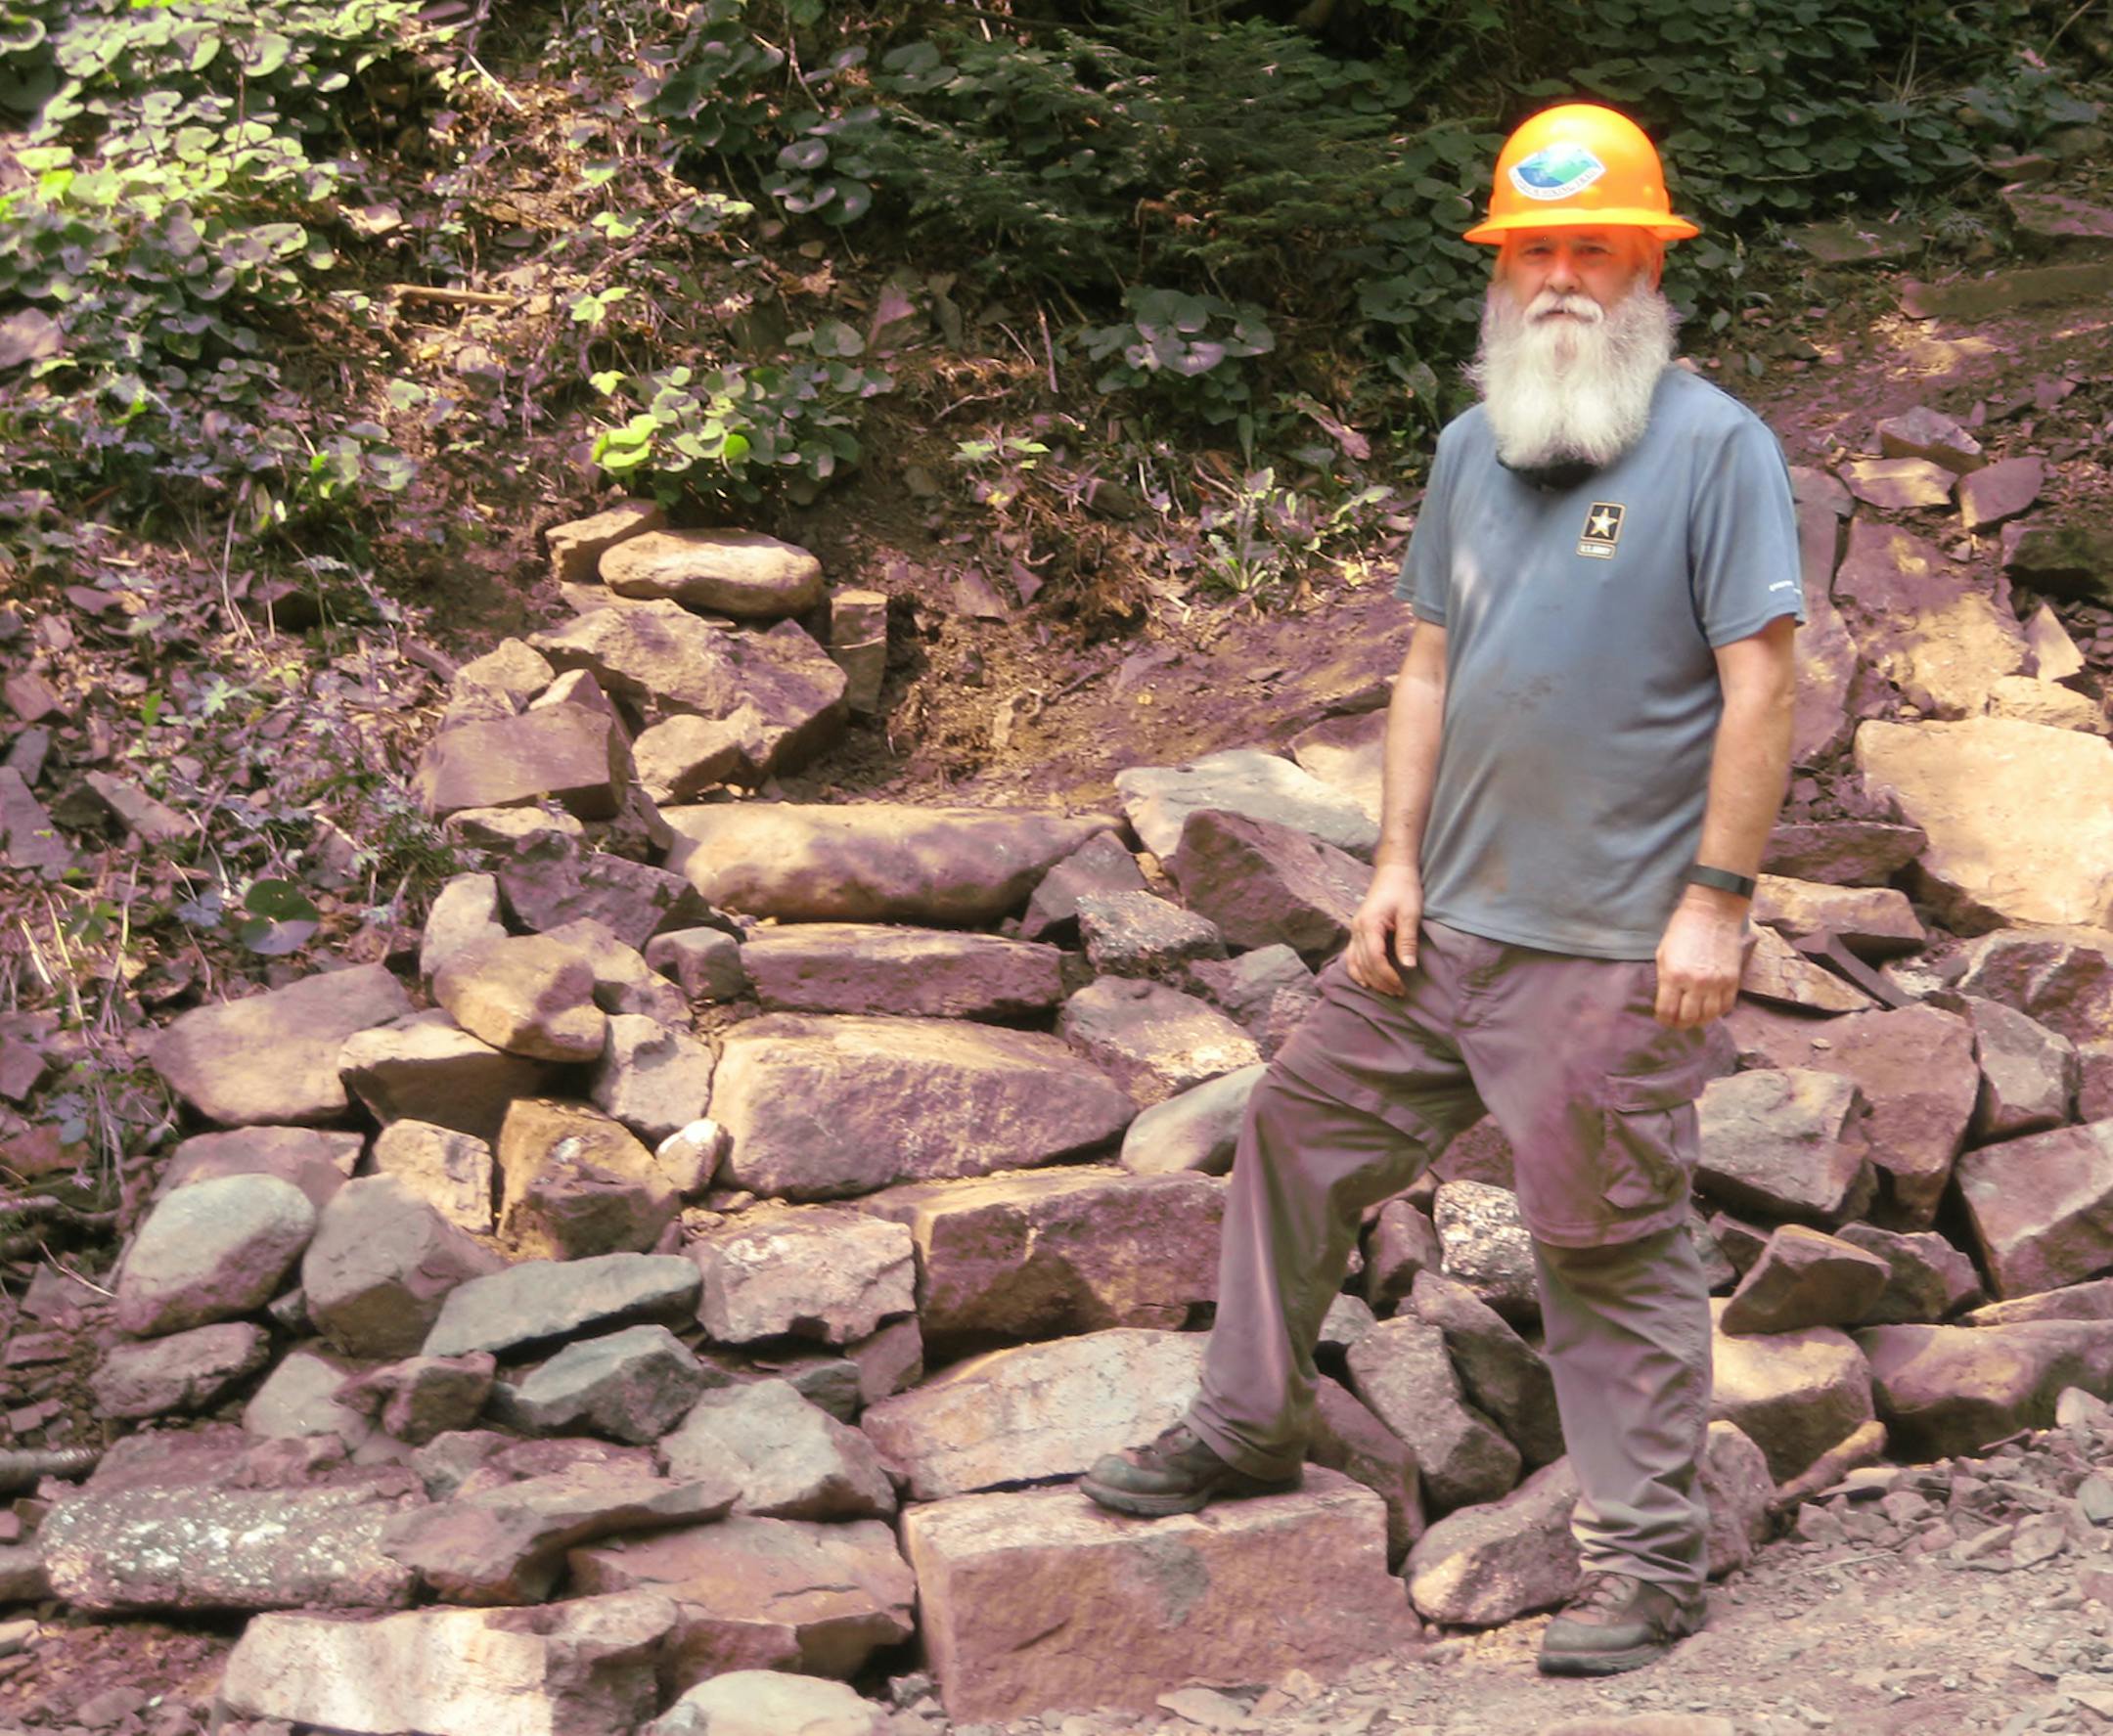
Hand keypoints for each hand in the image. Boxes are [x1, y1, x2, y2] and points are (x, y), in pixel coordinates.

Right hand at [1346, 864, 1422, 994]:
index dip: (1387, 976)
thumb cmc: (1404, 888)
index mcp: (1369, 924)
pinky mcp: (1357, 930)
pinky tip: (1365, 981)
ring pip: (1354, 962)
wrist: (1393, 870)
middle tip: (1399, 993)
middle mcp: (1357, 929)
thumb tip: (1408, 966)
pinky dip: (1356, 970)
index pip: (1375, 959)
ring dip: (1369, 979)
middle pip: (1364, 964)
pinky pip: (1351, 955)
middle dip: (1381, 981)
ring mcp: (1354, 929)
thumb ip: (1407, 940)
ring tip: (1386, 990)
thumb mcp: (1410, 913)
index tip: (1401, 986)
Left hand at [1653, 891, 1746, 1028]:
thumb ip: (1664, 980)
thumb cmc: (1682, 930)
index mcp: (1673, 976)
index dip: (1663, 1020)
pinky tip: (1710, 1008)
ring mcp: (1717, 983)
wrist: (1712, 913)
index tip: (1663, 1019)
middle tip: (1677, 1022)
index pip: (1667, 1011)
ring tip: (1694, 1017)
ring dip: (1699, 1020)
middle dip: (1680, 1024)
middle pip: (1688, 1019)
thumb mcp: (1663, 954)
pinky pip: (1726, 1006)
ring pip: (1709, 1017)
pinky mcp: (1733, 980)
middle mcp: (1696, 983)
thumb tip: (1666, 1002)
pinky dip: (1717, 1012)